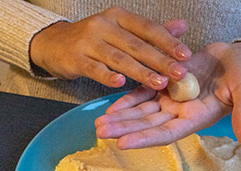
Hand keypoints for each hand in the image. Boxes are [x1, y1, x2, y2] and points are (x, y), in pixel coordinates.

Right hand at [29, 7, 191, 90]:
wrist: (54, 43)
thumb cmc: (94, 39)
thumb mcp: (121, 30)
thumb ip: (151, 31)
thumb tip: (182, 26)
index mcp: (119, 17)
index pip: (147, 28)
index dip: (168, 41)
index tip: (186, 55)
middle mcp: (104, 25)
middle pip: (136, 44)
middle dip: (160, 59)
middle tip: (179, 73)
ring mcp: (88, 42)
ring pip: (118, 58)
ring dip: (140, 71)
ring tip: (159, 83)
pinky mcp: (75, 59)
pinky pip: (94, 68)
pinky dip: (107, 76)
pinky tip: (120, 84)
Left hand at [94, 41, 240, 147]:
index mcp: (196, 118)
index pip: (166, 133)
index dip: (144, 138)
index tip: (122, 143)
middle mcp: (180, 113)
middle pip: (147, 125)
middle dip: (123, 129)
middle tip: (99, 132)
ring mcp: (172, 100)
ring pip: (141, 112)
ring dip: (120, 118)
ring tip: (98, 124)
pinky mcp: (167, 85)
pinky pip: (143, 94)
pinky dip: (128, 100)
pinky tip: (110, 107)